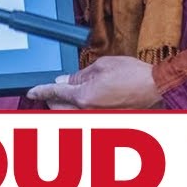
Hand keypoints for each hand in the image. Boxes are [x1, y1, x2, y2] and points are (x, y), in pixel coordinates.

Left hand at [25, 56, 161, 109]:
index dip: (40, 91)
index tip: (31, 92)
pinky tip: (84, 100)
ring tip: (69, 94)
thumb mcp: (102, 65)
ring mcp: (95, 119)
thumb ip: (79, 75)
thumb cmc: (133, 74)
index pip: (54, 92)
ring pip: (68, 115)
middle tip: (52, 89)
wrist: (155, 88)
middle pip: (57, 108)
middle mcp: (87, 111)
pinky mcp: (103, 121)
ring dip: (63, 106)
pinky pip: (82, 117)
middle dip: (51, 98)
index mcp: (84, 96)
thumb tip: (64, 80)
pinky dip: (77, 109)